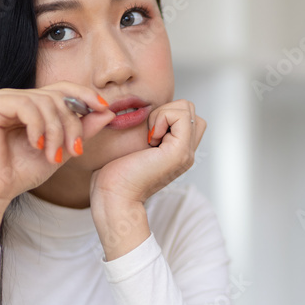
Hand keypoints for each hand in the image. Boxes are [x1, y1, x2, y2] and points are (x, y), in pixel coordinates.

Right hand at [0, 82, 112, 241]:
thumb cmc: (22, 172)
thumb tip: (108, 111)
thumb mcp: (62, 149)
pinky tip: (36, 145)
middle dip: (71, 125)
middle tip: (74, 152)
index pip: (61, 89)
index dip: (84, 95)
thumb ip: (82, 130)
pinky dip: (37, 126)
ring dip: (55, 131)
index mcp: (30, 104)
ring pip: (44, 101)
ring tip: (53, 155)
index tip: (103, 108)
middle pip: (56, 96)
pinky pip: (25, 104)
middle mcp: (14, 97)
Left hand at [89, 99, 204, 207]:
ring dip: (163, 114)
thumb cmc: (116, 175)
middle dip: (166, 111)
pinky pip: (181, 115)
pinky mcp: (180, 152)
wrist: (114, 196)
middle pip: (189, 109)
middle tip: (149, 134)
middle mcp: (186, 152)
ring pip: (187, 108)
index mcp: (178, 151)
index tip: (146, 135)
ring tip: (150, 137)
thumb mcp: (136, 144)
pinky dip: (162, 118)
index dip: (165, 114)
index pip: (186, 115)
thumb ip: (150, 129)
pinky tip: (150, 138)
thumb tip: (147, 108)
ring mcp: (186, 152)